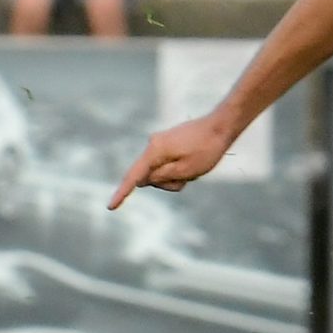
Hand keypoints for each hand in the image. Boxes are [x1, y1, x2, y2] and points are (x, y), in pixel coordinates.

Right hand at [110, 114, 237, 205]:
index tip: (111, 207)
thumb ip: (161, 178)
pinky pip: (168, 164)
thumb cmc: (206, 149)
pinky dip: (179, 169)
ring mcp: (160, 143)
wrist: (221, 126)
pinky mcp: (167, 144)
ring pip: (161, 172)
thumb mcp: (185, 170)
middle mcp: (153, 145)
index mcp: (155, 151)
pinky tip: (193, 162)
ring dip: (176, 176)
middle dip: (167, 183)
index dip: (122, 193)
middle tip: (190, 177)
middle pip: (150, 177)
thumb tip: (142, 180)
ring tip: (194, 167)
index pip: (134, 176)